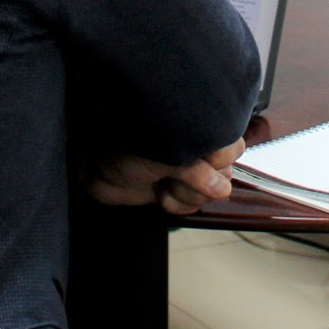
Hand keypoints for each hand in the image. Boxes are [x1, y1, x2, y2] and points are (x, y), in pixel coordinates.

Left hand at [85, 140, 243, 215]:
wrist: (96, 167)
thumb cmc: (123, 147)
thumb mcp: (163, 153)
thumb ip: (196, 170)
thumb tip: (221, 189)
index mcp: (198, 122)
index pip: (232, 145)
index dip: (215, 159)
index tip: (194, 160)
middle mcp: (199, 142)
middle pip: (226, 172)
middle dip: (199, 180)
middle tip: (172, 172)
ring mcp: (191, 168)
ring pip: (214, 193)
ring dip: (184, 192)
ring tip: (162, 179)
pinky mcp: (180, 189)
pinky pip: (197, 206)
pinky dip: (178, 203)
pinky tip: (160, 191)